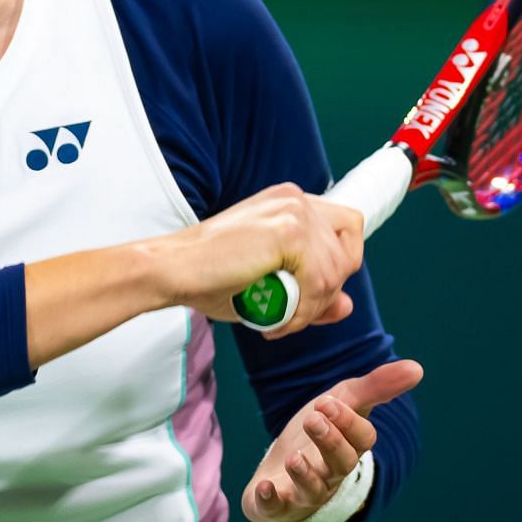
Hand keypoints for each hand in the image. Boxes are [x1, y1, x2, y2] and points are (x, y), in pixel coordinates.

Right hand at [154, 182, 365, 338]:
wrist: (173, 269)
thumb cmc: (211, 276)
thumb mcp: (271, 285)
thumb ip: (312, 291)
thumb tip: (346, 306)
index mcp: (290, 202)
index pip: (348, 229)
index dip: (337, 266)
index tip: (311, 293)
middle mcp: (296, 199)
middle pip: (348, 252)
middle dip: (326, 293)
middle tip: (291, 315)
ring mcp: (294, 211)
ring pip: (336, 271)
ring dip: (312, 307)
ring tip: (279, 321)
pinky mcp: (289, 230)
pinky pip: (319, 282)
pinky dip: (302, 311)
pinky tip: (275, 321)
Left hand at [240, 359, 422, 521]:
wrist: (282, 466)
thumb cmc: (318, 432)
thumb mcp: (343, 402)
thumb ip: (376, 386)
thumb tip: (417, 368)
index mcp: (349, 446)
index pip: (361, 439)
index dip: (347, 422)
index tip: (327, 402)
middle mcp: (331, 472)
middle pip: (341, 463)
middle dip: (329, 441)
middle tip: (313, 419)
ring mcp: (304, 490)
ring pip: (313, 488)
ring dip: (305, 474)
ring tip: (294, 457)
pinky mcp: (276, 503)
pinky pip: (276, 507)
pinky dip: (270, 500)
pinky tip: (263, 488)